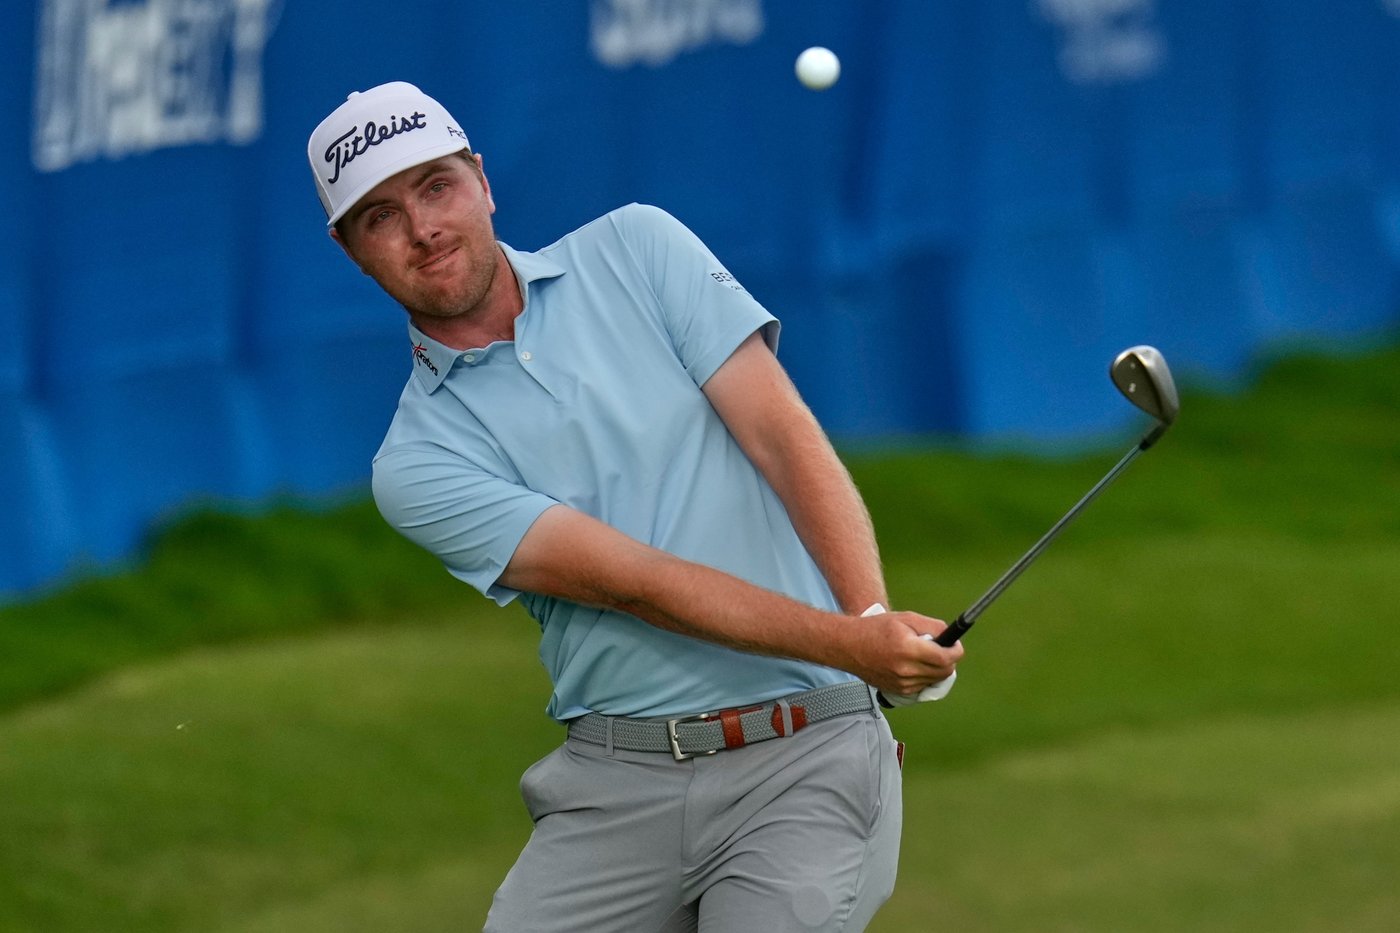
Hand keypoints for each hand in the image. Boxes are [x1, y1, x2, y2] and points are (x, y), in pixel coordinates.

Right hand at [846, 604, 962, 698]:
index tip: (955, 646)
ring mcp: (901, 684)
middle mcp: (905, 670)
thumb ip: (932, 626)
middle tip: (941, 649)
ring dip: (935, 669)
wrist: (848, 646)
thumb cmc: (876, 628)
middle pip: (944, 672)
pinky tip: (912, 664)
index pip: (946, 658)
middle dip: (948, 660)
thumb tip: (950, 637)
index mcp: (908, 649)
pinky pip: (922, 686)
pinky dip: (923, 676)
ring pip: (934, 680)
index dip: (955, 651)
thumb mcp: (906, 618)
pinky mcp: (898, 692)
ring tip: (921, 655)